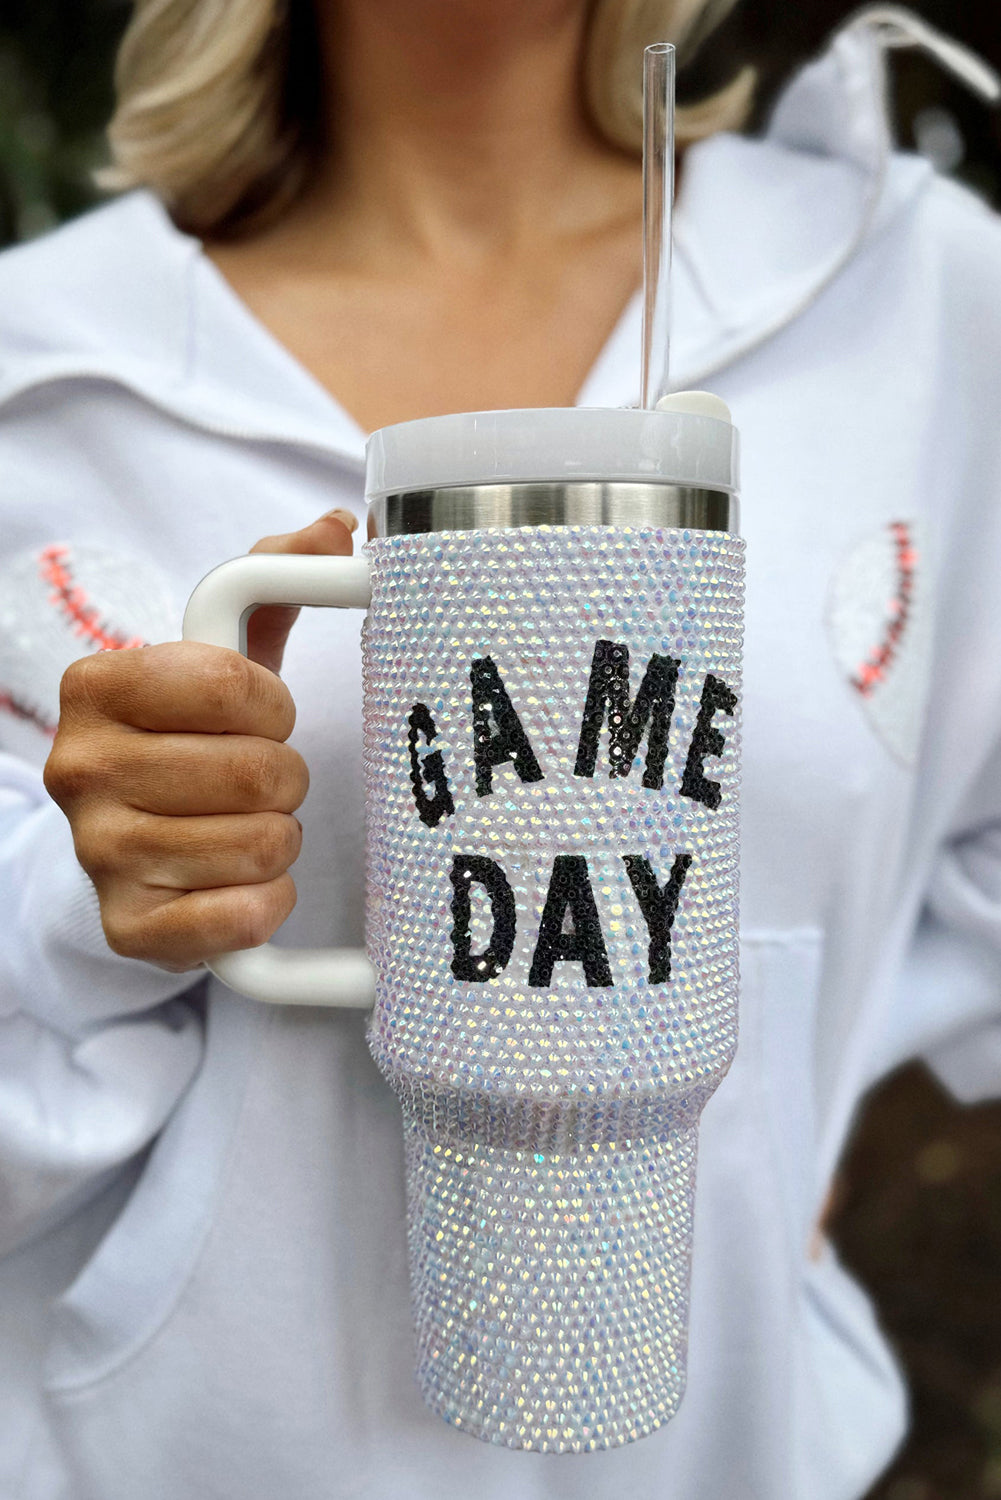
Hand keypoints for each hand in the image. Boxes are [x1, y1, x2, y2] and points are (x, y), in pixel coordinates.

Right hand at [43, 510, 357, 971]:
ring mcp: (98, 855)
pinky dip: (267, 903)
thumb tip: (338, 527)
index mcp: (96, 686)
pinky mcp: (128, 929)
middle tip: (262, 779)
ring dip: (279, 836)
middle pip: (256, 772)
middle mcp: (79, 770)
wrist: (134, 838)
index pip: (232, 685)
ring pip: (260, 843)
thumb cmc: (189, 737)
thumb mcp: (221, 656)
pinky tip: (246, 884)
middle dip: (283, 775)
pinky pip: (241, 920)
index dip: (274, 705)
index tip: (263, 715)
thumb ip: (274, 581)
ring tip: (248, 825)